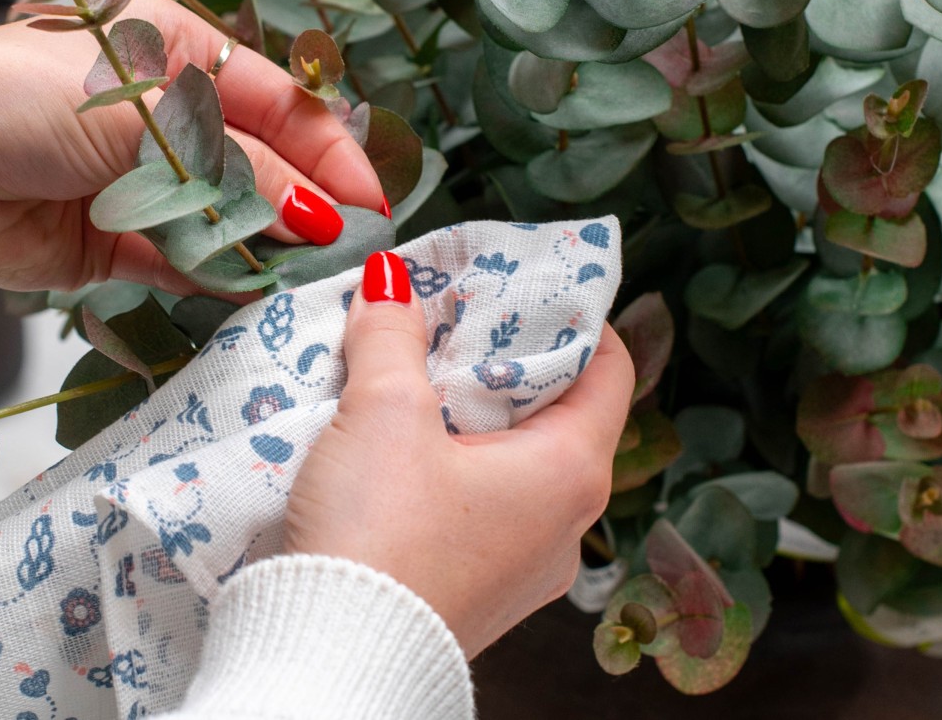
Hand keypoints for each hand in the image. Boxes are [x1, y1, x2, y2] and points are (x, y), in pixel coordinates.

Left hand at [0, 0, 383, 292]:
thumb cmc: (14, 99)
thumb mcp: (139, 116)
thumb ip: (234, 167)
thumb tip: (317, 215)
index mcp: (177, 51)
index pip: (277, 104)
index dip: (329, 153)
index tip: (371, 203)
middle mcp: (167, 114)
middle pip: (260, 166)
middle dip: (305, 209)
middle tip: (352, 255)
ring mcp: (142, 181)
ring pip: (227, 219)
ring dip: (266, 250)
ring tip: (314, 283)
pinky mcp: (115, 242)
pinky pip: (183, 261)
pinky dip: (217, 278)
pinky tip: (255, 295)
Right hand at [283, 254, 634, 658]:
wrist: (330, 658)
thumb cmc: (379, 536)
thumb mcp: (384, 412)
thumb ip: (391, 336)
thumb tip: (392, 283)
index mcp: (571, 471)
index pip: (611, 370)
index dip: (576, 316)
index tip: (531, 281)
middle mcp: (564, 524)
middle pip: (558, 414)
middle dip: (505, 359)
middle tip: (456, 316)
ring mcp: (523, 565)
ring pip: (514, 463)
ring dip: (471, 416)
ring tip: (415, 375)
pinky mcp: (476, 588)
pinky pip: (481, 508)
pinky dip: (450, 466)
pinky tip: (396, 447)